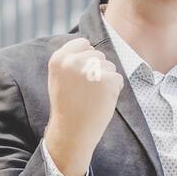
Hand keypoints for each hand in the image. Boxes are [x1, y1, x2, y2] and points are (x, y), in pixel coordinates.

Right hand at [43, 37, 123, 175]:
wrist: (72, 131)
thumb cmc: (68, 105)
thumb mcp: (59, 77)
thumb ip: (70, 60)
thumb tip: (89, 45)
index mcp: (58, 58)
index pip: (83, 43)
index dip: (86, 58)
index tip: (81, 76)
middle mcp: (73, 61)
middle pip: (98, 54)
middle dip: (96, 70)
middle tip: (85, 91)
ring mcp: (90, 70)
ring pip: (109, 66)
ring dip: (106, 81)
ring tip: (91, 97)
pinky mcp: (107, 80)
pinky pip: (118, 78)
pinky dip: (114, 90)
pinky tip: (101, 101)